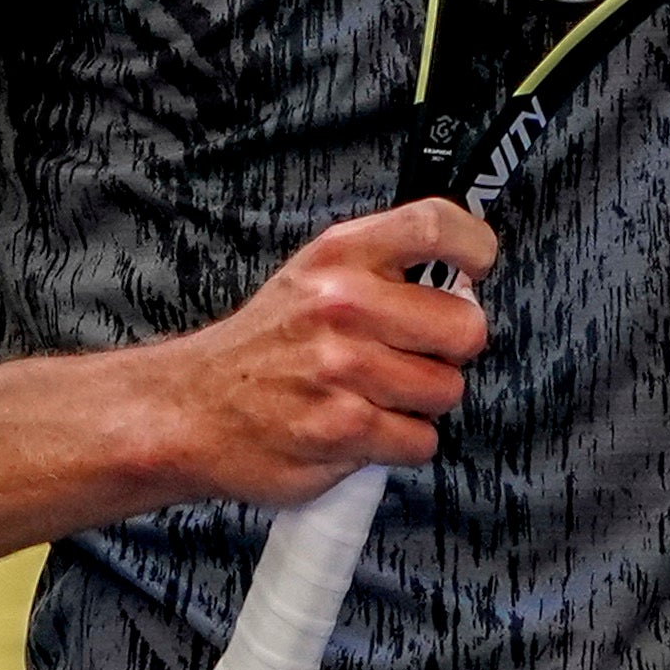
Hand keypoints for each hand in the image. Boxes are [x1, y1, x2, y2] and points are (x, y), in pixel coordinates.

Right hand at [171, 197, 499, 505]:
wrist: (192, 408)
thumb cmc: (270, 344)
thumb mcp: (315, 277)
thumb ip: (383, 268)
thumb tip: (465, 280)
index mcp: (340, 256)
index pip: (433, 225)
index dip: (474, 247)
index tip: (477, 268)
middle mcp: (343, 304)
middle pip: (465, 328)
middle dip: (449, 352)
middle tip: (410, 356)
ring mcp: (342, 368)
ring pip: (447, 391)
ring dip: (421, 403)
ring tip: (374, 395)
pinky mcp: (343, 429)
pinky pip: (421, 441)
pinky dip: (400, 443)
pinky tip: (361, 429)